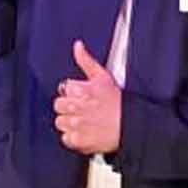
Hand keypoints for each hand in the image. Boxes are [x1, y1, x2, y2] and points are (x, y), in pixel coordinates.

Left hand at [53, 40, 122, 155]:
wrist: (129, 126)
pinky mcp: (78, 140)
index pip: (63, 89)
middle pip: (58, 106)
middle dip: (69, 107)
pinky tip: (84, 131)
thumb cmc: (118, 103)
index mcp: (80, 90)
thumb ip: (86, 60)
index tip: (82, 96)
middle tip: (82, 109)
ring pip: (60, 122)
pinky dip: (73, 136)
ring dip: (69, 122)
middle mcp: (75, 108)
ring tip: (83, 120)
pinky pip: (66, 138)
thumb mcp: (103, 76)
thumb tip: (77, 47)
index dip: (73, 93)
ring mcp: (76, 125)